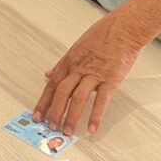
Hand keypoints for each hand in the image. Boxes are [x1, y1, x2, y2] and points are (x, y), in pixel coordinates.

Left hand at [33, 13, 142, 135]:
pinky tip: (92, 128)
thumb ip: (62, 64)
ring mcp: (94, 74)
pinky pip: (101, 100)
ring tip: (68, 131)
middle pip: (62, 93)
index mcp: (69, 61)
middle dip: (54, 112)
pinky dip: (96, 115)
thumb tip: (48, 74)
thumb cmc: (102, 35)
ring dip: (71, 116)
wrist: (123, 29)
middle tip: (51, 127)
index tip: (37, 115)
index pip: (52, 85)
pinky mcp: (110, 79)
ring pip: (78, 98)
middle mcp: (79, 68)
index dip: (43, 102)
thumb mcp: (77, 47)